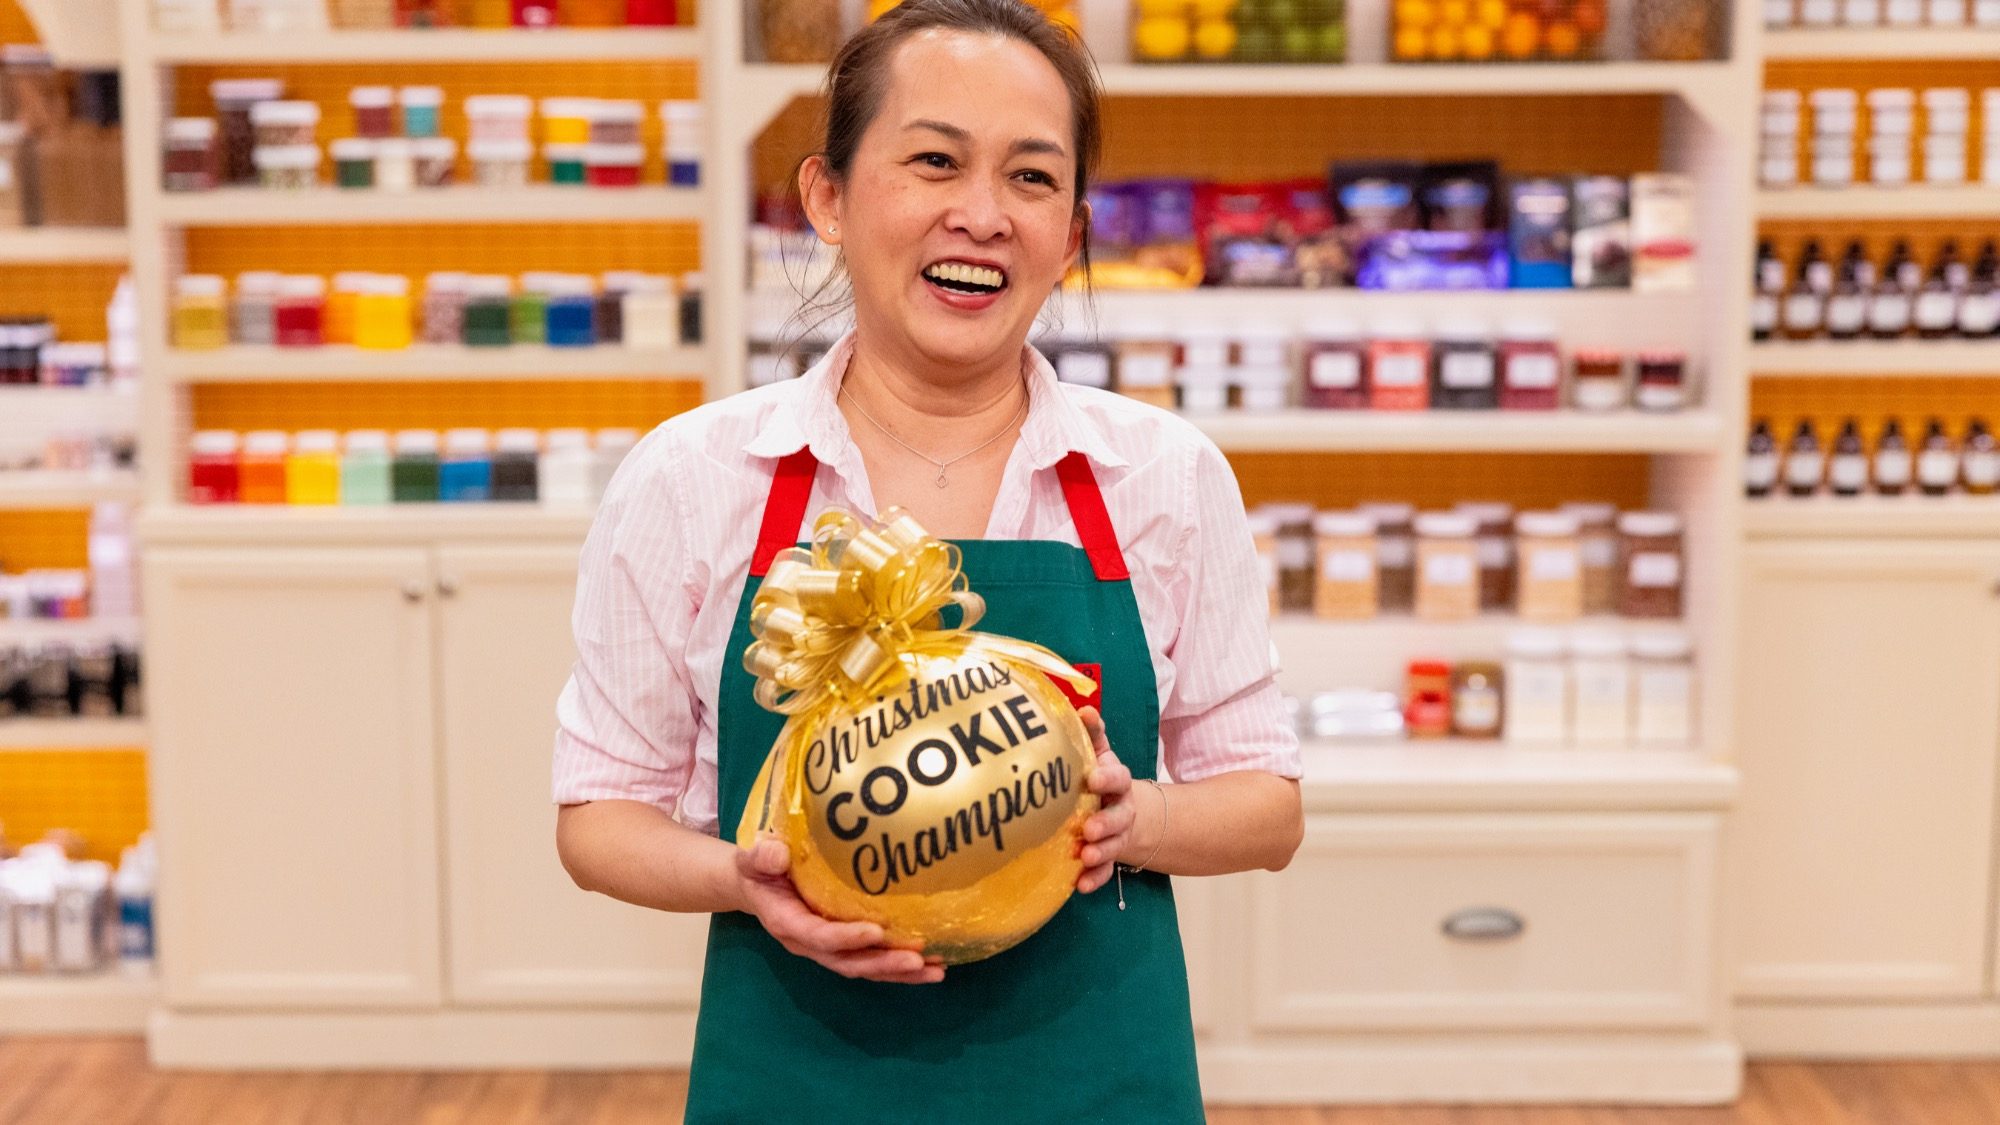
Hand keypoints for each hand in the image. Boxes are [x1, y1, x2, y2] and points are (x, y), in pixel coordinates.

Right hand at [735, 835, 945, 984]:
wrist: (757, 885)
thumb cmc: (759, 869)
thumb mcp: (753, 858)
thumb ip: (761, 857)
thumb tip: (778, 855)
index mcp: (787, 923)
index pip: (818, 936)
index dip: (846, 938)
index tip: (877, 931)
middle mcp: (809, 943)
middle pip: (848, 962)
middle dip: (884, 963)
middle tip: (918, 960)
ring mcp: (827, 949)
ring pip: (865, 968)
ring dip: (900, 972)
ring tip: (936, 970)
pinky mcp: (843, 947)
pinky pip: (873, 962)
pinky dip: (901, 969)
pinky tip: (932, 966)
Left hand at [1075, 707, 1139, 894]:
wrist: (1129, 813)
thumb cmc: (1102, 779)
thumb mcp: (1101, 755)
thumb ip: (1092, 734)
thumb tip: (1082, 708)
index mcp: (1117, 782)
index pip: (1118, 777)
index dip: (1107, 778)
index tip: (1091, 778)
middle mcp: (1122, 809)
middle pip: (1119, 815)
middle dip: (1105, 822)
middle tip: (1088, 829)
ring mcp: (1118, 835)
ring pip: (1114, 845)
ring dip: (1101, 852)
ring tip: (1084, 856)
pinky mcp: (1110, 858)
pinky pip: (1106, 872)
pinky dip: (1095, 879)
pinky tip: (1080, 885)